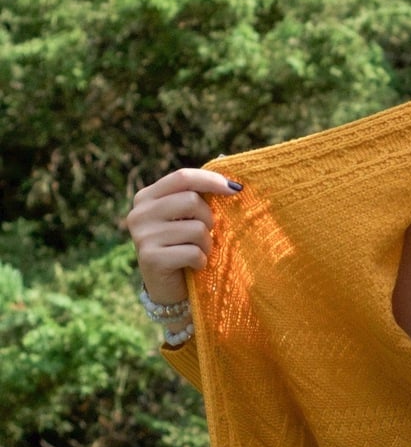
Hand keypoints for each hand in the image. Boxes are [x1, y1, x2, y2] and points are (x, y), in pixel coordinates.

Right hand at [126, 168, 241, 305]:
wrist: (169, 289)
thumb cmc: (184, 248)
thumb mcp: (189, 218)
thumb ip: (200, 193)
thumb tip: (225, 157)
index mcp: (147, 197)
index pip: (182, 177)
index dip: (211, 180)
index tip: (236, 189)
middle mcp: (139, 212)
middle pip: (191, 201)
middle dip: (209, 219)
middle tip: (207, 235)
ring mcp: (141, 235)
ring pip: (195, 228)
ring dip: (207, 244)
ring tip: (199, 252)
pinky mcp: (150, 257)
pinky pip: (193, 252)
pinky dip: (201, 261)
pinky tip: (193, 266)